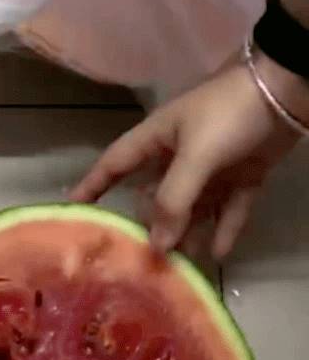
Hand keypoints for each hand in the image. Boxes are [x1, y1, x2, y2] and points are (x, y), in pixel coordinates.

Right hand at [70, 61, 301, 257]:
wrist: (287, 92)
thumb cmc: (228, 115)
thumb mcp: (196, 156)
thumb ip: (174, 200)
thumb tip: (156, 246)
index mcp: (156, 139)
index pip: (115, 164)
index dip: (93, 185)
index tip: (73, 210)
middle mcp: (179, 155)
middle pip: (155, 196)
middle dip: (151, 225)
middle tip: (142, 260)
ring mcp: (212, 166)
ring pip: (192, 207)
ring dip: (188, 233)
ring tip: (183, 267)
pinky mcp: (242, 175)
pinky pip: (228, 209)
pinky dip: (223, 229)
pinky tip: (217, 253)